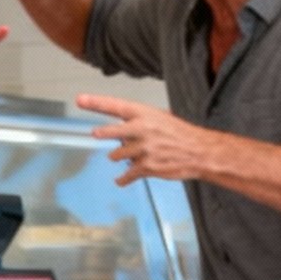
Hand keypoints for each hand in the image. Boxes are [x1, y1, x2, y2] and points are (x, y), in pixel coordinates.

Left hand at [79, 94, 210, 184]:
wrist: (200, 152)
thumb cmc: (181, 134)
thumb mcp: (160, 118)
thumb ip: (139, 122)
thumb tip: (120, 134)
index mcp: (144, 114)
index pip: (115, 106)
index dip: (96, 103)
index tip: (80, 100)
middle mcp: (141, 130)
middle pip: (111, 132)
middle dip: (103, 133)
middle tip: (96, 133)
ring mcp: (143, 149)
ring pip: (117, 155)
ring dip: (121, 157)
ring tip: (131, 155)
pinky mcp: (147, 167)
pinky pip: (127, 175)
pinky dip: (123, 179)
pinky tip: (121, 179)